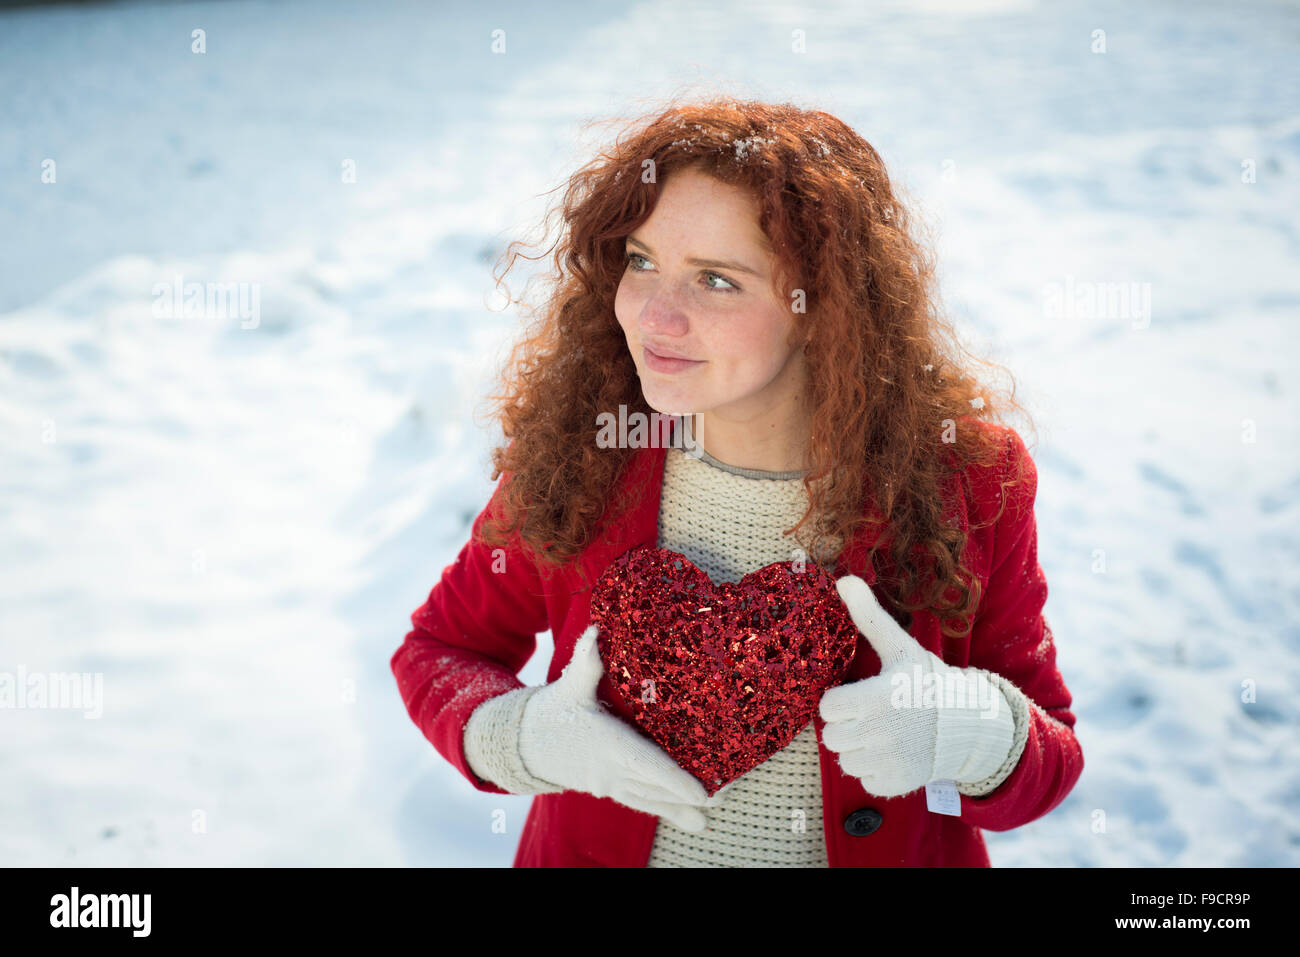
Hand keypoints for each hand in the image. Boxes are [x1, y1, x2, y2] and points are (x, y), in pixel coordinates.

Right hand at [519, 624, 730, 830]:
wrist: (524, 744)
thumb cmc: (553, 710)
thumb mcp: (570, 685)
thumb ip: (587, 661)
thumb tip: (596, 629)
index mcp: (606, 742)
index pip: (646, 763)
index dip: (675, 779)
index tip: (702, 792)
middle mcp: (609, 769)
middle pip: (657, 786)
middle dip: (691, 793)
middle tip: (726, 793)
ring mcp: (609, 783)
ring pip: (651, 800)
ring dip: (681, 807)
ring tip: (711, 815)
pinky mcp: (609, 789)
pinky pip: (642, 804)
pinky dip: (667, 812)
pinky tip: (693, 822)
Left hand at [818, 575, 1015, 797]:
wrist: (970, 722)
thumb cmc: (928, 681)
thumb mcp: (900, 647)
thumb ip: (869, 616)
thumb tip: (843, 579)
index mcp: (874, 698)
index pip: (826, 708)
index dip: (840, 701)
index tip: (859, 696)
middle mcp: (879, 733)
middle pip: (831, 737)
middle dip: (847, 726)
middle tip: (871, 716)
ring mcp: (888, 761)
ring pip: (846, 761)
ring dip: (859, 749)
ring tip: (884, 734)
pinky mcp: (897, 782)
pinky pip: (866, 780)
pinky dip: (875, 770)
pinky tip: (894, 753)